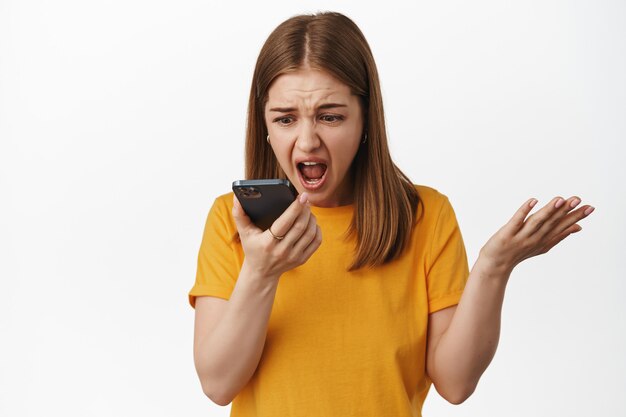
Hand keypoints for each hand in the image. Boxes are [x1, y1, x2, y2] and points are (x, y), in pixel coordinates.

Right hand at [232, 192, 321, 280]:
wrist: (261, 273)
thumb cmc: (252, 248)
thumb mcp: (244, 233)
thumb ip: (239, 214)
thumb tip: (236, 197)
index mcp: (268, 242)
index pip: (285, 223)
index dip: (295, 208)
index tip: (301, 196)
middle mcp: (282, 251)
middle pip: (300, 226)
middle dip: (306, 210)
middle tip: (305, 200)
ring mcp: (293, 256)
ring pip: (310, 233)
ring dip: (312, 218)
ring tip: (308, 210)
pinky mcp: (302, 259)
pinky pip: (316, 242)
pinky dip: (317, 230)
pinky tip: (312, 223)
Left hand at [479, 196, 594, 274]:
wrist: (495, 266)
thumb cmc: (518, 252)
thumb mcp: (541, 245)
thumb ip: (559, 235)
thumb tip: (578, 227)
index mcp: (544, 241)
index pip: (563, 227)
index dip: (576, 217)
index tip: (590, 207)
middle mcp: (535, 239)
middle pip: (552, 223)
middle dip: (566, 212)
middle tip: (579, 200)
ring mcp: (521, 237)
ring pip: (537, 221)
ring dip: (548, 211)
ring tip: (560, 199)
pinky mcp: (507, 234)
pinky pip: (516, 221)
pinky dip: (524, 211)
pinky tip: (533, 201)